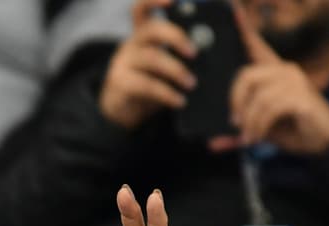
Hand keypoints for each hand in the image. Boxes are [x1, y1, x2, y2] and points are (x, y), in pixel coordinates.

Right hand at [99, 0, 197, 129]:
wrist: (122, 112)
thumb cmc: (150, 84)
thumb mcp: (164, 65)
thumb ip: (180, 54)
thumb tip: (209, 48)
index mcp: (142, 34)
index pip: (142, 8)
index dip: (155, 1)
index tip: (173, 1)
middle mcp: (131, 44)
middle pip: (152, 29)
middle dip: (177, 37)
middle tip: (194, 54)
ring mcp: (122, 63)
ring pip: (152, 58)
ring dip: (176, 71)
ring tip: (191, 84)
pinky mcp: (119, 83)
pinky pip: (147, 85)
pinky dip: (167, 94)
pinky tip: (179, 101)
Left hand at [209, 4, 328, 153]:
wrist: (323, 139)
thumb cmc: (291, 128)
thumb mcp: (259, 129)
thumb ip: (237, 132)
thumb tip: (212, 143)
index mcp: (274, 73)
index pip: (256, 46)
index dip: (244, 29)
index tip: (232, 8)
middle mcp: (285, 70)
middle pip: (246, 76)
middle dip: (236, 102)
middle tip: (236, 123)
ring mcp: (295, 81)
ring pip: (258, 97)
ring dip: (250, 121)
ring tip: (250, 136)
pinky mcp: (301, 96)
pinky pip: (270, 108)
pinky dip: (260, 126)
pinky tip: (260, 136)